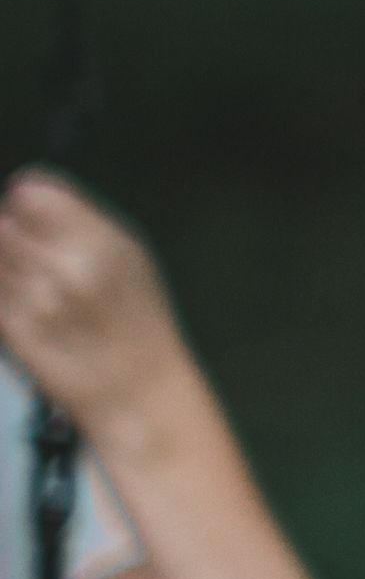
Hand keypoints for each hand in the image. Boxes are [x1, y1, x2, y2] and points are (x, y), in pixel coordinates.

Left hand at [0, 173, 199, 450]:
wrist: (134, 387)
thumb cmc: (137, 318)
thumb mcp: (129, 255)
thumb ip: (79, 220)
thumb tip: (26, 190)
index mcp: (98, 242)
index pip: (30, 193)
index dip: (28, 199)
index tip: (36, 213)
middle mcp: (62, 268)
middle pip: (2, 224)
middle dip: (14, 234)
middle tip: (38, 255)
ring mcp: (32, 300)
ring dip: (7, 266)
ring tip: (38, 285)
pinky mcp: (10, 329)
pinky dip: (4, 293)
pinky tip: (29, 307)